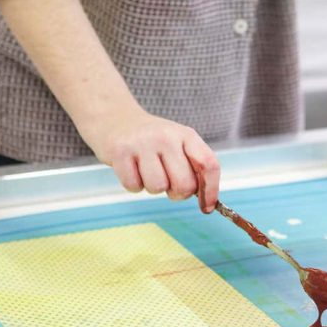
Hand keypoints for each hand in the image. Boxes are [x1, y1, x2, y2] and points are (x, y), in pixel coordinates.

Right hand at [83, 106, 220, 212]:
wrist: (115, 119)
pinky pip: (134, 186)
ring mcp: (142, 143)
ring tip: (146, 170)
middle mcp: (167, 137)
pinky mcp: (120, 151)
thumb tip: (207, 201)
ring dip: (153, 187)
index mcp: (187, 135)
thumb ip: (195, 167)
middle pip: (184, 184)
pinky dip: (133, 185)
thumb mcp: (179, 144)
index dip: (211, 190)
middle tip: (168, 182)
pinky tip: (132, 168)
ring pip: (158, 188)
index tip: (206, 207)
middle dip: (178, 192)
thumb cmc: (152, 140)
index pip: (209, 165)